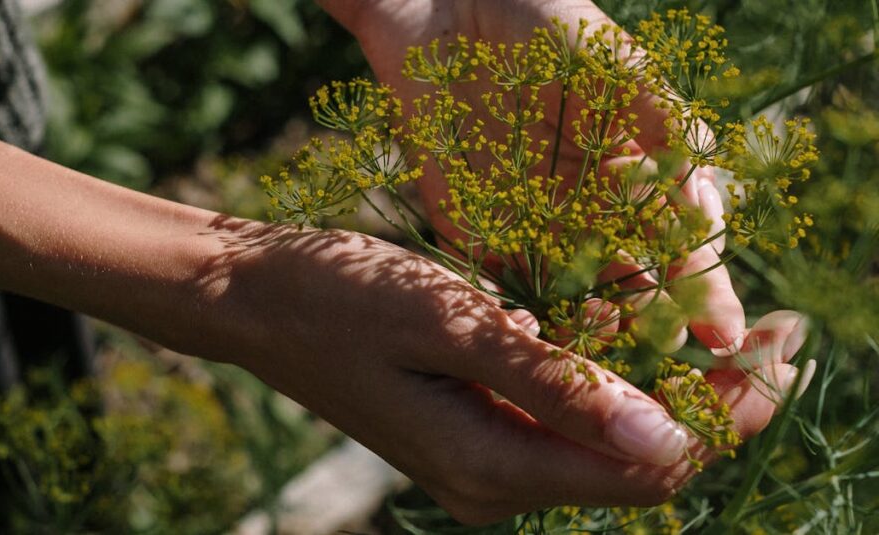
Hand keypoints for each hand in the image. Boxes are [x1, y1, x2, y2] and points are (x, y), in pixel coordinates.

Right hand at [185, 216, 809, 523]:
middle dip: (716, 405)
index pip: (649, 466)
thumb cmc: (341, 299)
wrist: (258, 301)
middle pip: (640, 465)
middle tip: (777, 334)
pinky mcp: (475, 434)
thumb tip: (668, 440)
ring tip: (721, 334)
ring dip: (669, 392)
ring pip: (609, 444)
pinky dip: (613, 385)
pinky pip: (568, 424)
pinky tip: (632, 337)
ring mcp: (484, 464)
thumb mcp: (451, 326)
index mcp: (492, 465)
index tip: (784, 350)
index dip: (729, 415)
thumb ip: (555, 386)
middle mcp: (495, 484)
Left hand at [318, 0, 743, 353]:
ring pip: (571, 296)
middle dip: (652, 325)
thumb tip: (708, 207)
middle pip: (631, 284)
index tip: (722, 335)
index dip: (704, 290)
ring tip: (610, 357)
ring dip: (592, 330)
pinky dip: (524, 317)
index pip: (681, 246)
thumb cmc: (544, 26)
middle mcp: (588, 209)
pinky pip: (503, 285)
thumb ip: (667, 131)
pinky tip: (545, 343)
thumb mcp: (621, 69)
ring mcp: (531, 224)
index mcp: (633, 174)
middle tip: (668, 363)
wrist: (444, 9)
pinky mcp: (473, 229)